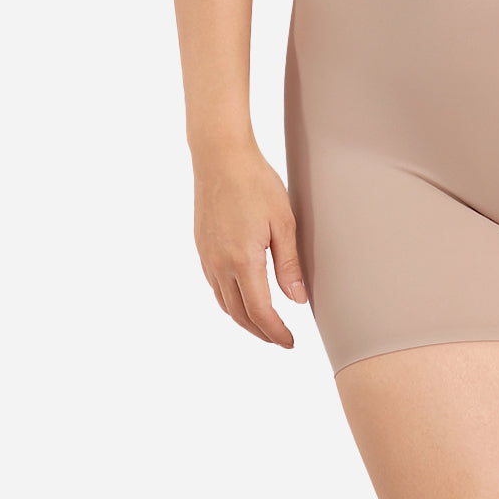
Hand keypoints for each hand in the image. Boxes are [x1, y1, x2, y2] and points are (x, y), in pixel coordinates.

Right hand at [192, 138, 307, 346]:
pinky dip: (230, 301)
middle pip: (240, 315)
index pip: (260, 312)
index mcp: (243, 261)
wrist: (220, 157)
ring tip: (265, 325)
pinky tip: (243, 297)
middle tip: (281, 340)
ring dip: (245, 320)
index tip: (290, 341)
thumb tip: (297, 300)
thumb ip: (289, 264)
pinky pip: (215, 287)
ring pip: (224, 304)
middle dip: (261, 332)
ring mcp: (207, 257)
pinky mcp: (202, 248)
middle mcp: (220, 265)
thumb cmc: (256, 183)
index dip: (276, 332)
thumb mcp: (283, 222)